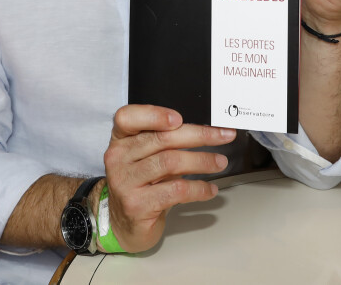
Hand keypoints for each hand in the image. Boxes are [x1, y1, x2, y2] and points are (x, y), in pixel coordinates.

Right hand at [103, 104, 235, 252]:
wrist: (124, 225)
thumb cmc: (140, 185)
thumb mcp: (145, 158)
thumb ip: (163, 141)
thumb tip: (203, 130)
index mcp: (120, 139)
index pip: (127, 117)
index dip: (153, 115)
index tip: (179, 119)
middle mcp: (118, 157)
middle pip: (161, 139)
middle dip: (198, 135)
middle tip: (222, 136)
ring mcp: (125, 182)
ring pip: (170, 162)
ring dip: (202, 161)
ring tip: (220, 162)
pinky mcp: (137, 205)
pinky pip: (175, 191)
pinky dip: (198, 188)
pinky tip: (209, 189)